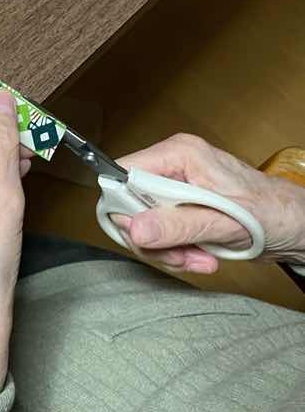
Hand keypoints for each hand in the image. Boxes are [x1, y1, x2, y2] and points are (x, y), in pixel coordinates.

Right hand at [113, 133, 304, 272]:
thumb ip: (177, 225)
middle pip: (129, 203)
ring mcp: (173, 185)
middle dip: (151, 237)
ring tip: (196, 257)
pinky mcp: (176, 204)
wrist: (293, 224)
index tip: (144, 234)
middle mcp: (172, 165)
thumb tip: (136, 229)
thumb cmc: (272, 213)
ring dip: (164, 249)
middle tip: (179, 254)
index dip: (125, 208)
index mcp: (179, 154)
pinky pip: (155, 230)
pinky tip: (197, 255)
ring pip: (140, 222)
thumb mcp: (224, 223)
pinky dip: (172, 249)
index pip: (124, 173)